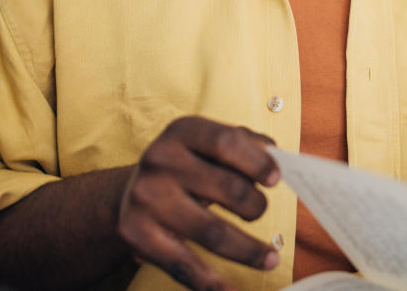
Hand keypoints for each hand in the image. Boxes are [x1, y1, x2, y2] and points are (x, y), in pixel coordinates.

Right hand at [117, 116, 281, 289]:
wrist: (129, 191)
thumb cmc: (186, 164)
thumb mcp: (207, 142)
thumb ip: (244, 144)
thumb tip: (277, 156)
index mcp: (182, 132)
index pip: (227, 142)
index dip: (257, 162)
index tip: (276, 179)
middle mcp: (160, 161)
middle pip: (228, 189)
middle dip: (256, 206)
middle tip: (259, 212)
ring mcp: (147, 200)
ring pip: (212, 233)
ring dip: (248, 250)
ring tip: (271, 259)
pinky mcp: (138, 236)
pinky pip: (183, 266)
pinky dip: (211, 284)